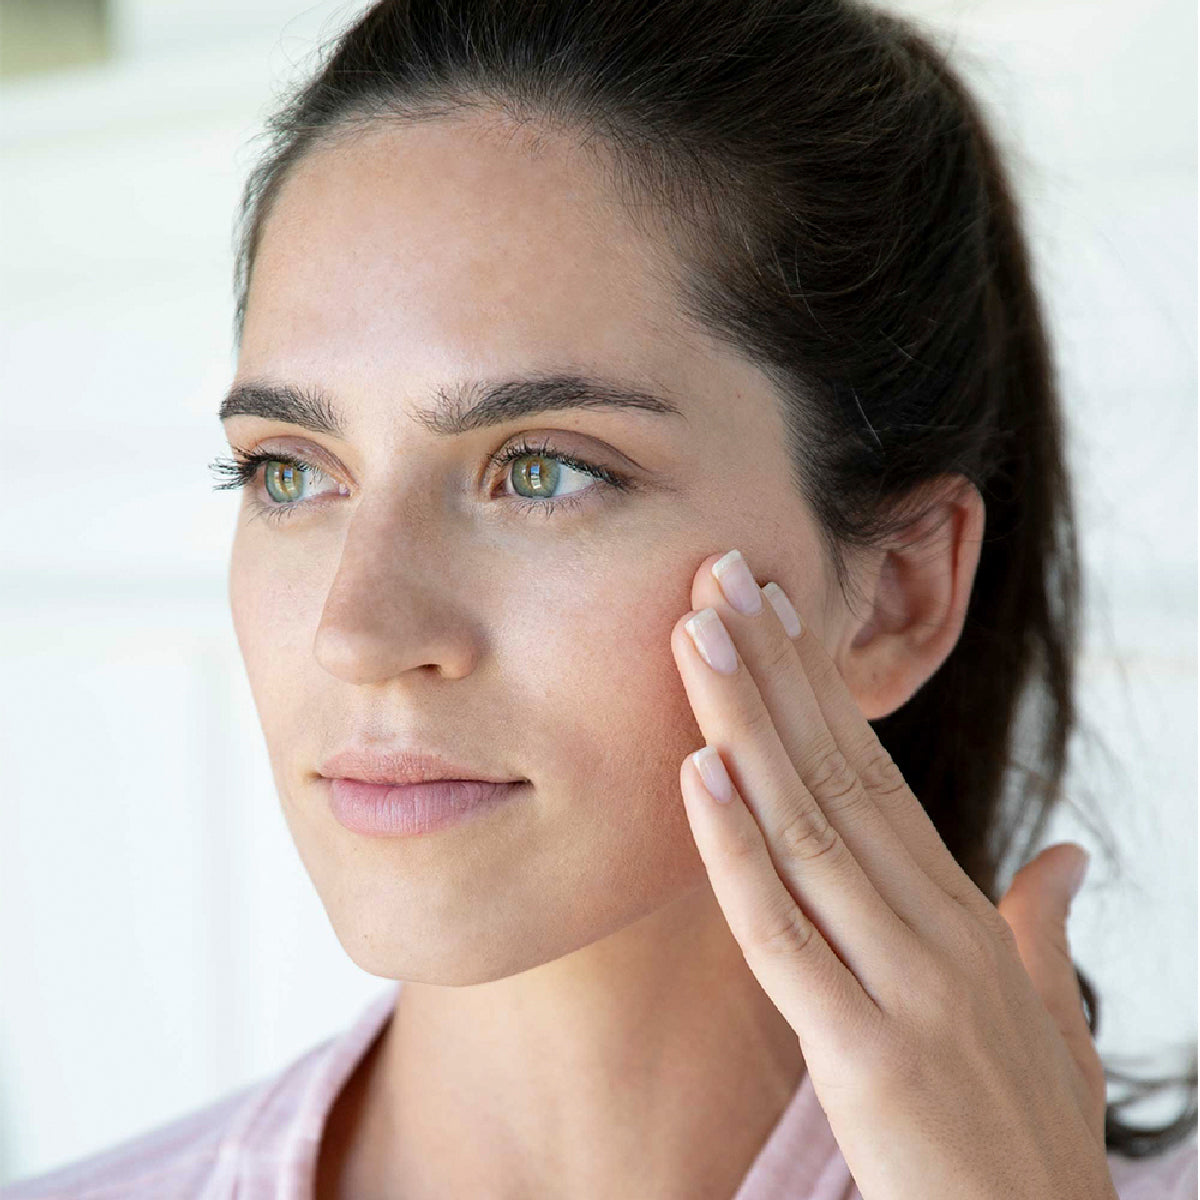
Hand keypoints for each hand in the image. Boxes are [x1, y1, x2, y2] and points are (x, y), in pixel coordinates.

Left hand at [670, 548, 1115, 1199]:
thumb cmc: (1029, 1142)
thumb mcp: (1045, 1020)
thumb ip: (1038, 929)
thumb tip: (1060, 856)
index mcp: (960, 914)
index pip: (874, 774)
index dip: (816, 688)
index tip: (771, 609)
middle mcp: (937, 930)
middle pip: (837, 773)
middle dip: (774, 668)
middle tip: (719, 572)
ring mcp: (908, 988)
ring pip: (807, 829)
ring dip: (744, 724)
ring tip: (696, 633)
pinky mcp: (869, 1058)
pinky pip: (783, 937)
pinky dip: (737, 852)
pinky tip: (697, 775)